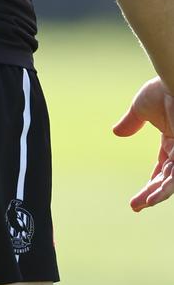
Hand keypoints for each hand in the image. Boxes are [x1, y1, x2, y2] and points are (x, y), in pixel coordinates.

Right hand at [113, 76, 173, 210]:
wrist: (173, 78)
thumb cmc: (162, 89)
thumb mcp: (140, 108)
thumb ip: (131, 122)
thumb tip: (116, 133)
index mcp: (173, 140)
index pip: (162, 169)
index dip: (150, 184)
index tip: (137, 199)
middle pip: (166, 179)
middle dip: (151, 194)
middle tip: (135, 206)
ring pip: (173, 181)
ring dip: (158, 194)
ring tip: (143, 204)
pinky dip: (166, 188)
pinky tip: (153, 197)